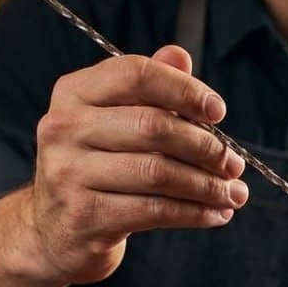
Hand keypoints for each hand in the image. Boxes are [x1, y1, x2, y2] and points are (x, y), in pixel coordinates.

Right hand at [0, 44, 247, 286]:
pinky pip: (154, 211)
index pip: (136, 74)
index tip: (218, 112)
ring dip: (207, 186)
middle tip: (234, 164)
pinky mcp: (85, 216)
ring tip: (233, 193)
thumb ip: (147, 89)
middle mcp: (64, 128)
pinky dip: (194, 213)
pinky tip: (215, 214)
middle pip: (154, 126)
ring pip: (158, 173)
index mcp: (73, 93)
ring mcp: (69, 174)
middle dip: (205, 147)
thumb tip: (180, 56)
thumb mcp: (114, 121)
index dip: (184, 89)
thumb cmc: (96, 167)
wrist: (53, 231)